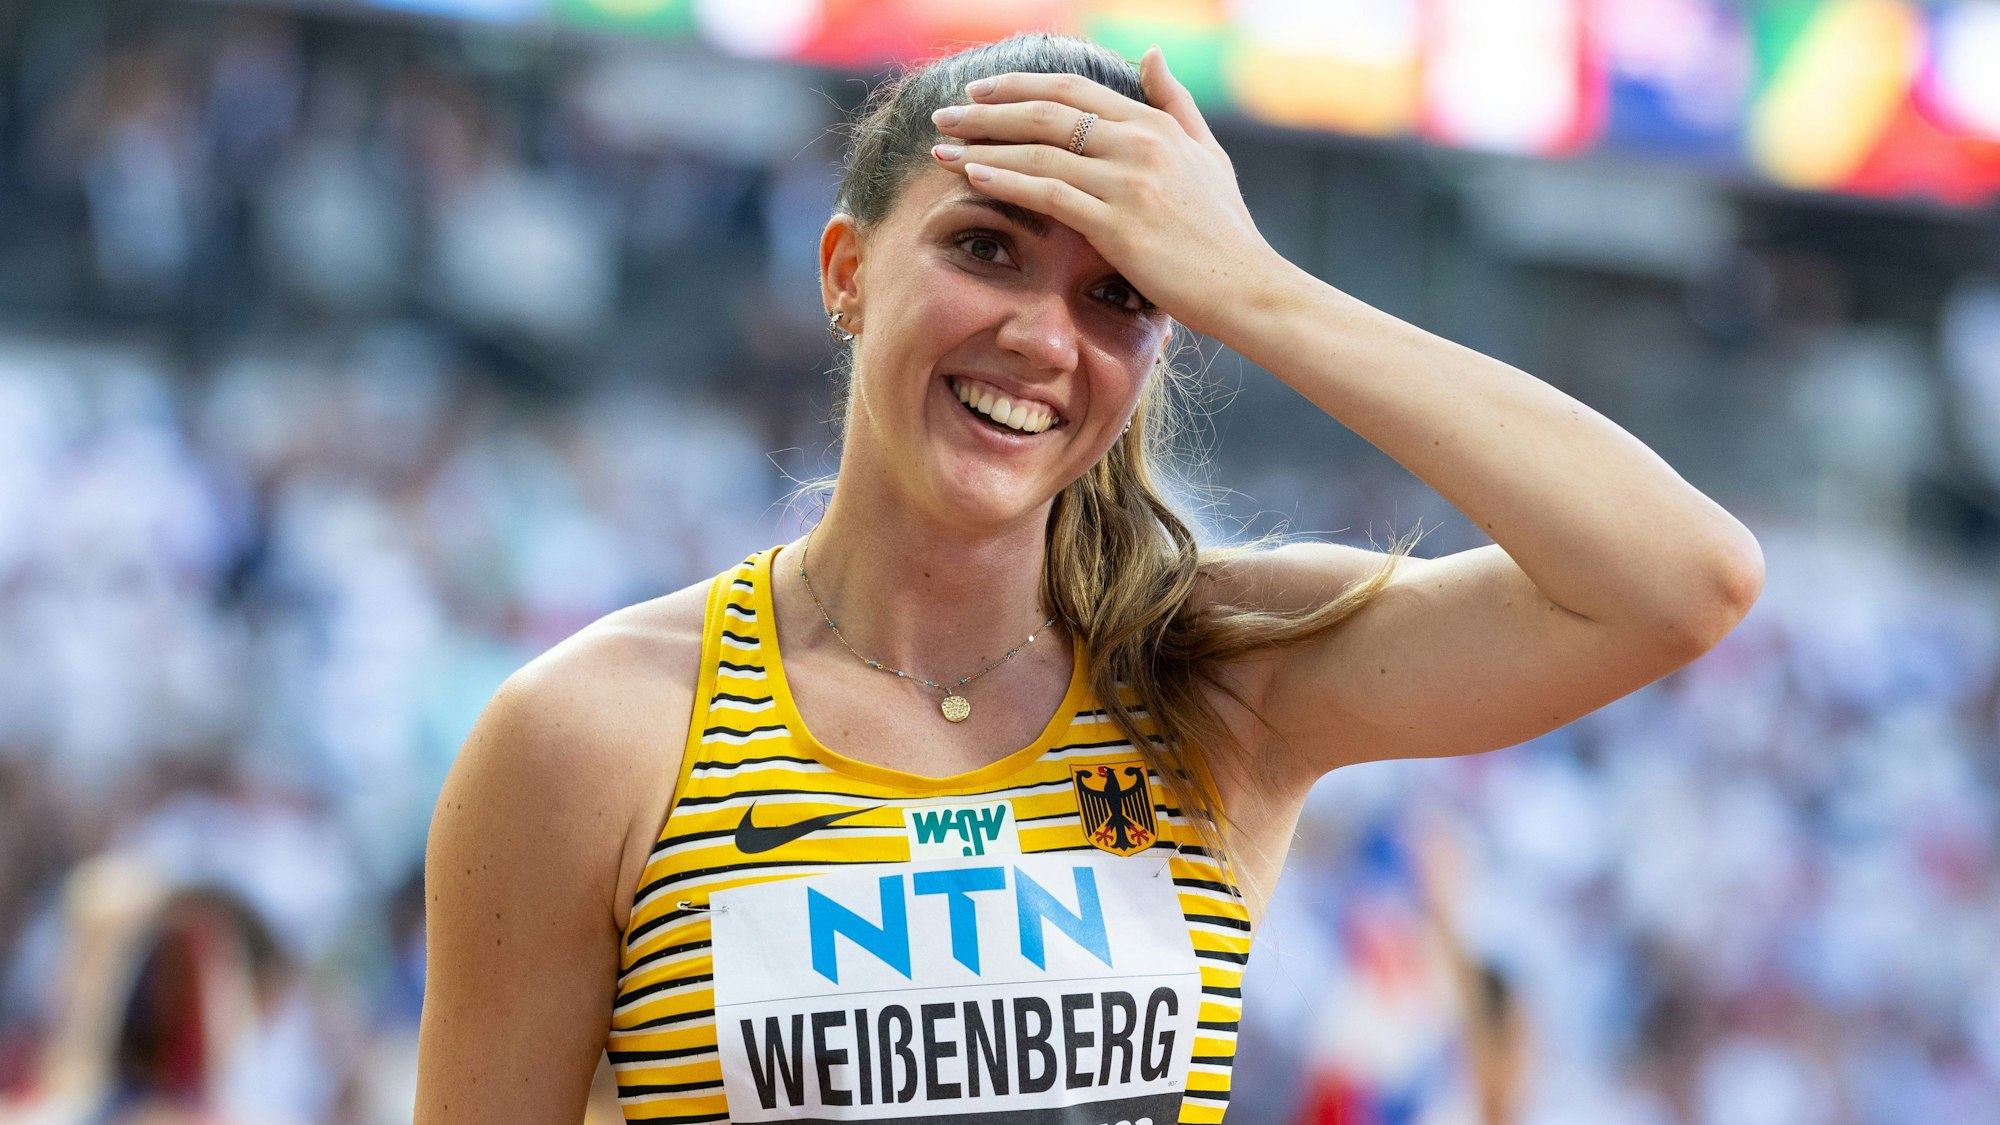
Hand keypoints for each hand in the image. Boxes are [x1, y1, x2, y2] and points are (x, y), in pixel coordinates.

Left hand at [929, 46, 1279, 340]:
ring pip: (1040, 150)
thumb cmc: (1225, 231)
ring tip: (942, 147)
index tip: (980, 91)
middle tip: (945, 114)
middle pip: (1047, 112)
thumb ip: (1175, 103)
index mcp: (1154, 124)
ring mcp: (1128, 180)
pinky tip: (973, 176)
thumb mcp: (1208, 154)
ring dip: (984, 146)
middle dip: (988, 111)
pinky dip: (1006, 181)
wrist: (1247, 286)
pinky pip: (1049, 192)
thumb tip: (1150, 53)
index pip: (1072, 91)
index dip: (1020, 86)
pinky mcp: (1119, 222)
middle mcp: (1138, 142)